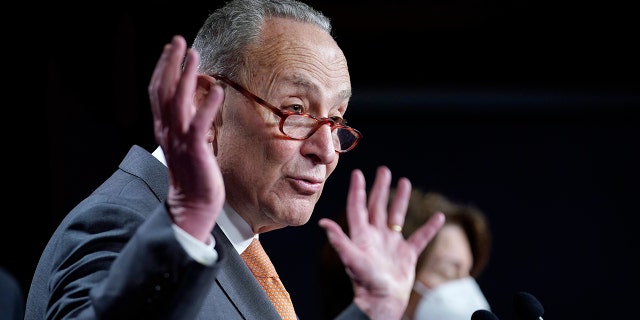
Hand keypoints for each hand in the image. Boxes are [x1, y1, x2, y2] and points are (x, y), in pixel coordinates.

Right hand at [148, 35, 225, 242]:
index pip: (158, 92)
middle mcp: (168, 131)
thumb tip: (198, 102)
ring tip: (193, 55)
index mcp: (165, 128)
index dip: (163, 68)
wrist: (193, 205)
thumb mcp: (187, 143)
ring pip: (178, 102)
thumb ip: (188, 122)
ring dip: (185, 76)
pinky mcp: (196, 151)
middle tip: (177, 40)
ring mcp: (180, 141)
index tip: (171, 48)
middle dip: (169, 63)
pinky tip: (216, 89)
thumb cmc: (193, 175)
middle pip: (162, 91)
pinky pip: (199, 125)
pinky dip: (206, 106)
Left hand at [318, 166, 444, 319]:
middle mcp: (376, 236)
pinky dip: (429, 227)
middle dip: (380, 188)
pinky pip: (420, 237)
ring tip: (405, 182)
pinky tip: (438, 216)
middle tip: (384, 170)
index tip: (358, 173)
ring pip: (397, 216)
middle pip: (378, 206)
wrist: (382, 302)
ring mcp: (391, 244)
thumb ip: (339, 240)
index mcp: (361, 235)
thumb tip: (323, 223)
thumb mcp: (351, 259)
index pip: (358, 207)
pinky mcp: (406, 255)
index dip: (357, 190)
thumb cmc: (365, 282)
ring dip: (401, 200)